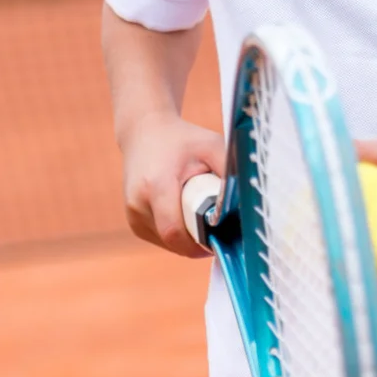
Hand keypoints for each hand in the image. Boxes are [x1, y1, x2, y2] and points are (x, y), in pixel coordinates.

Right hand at [122, 112, 225, 256]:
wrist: (145, 132)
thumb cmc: (183, 140)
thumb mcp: (211, 145)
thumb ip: (228, 171)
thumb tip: (244, 203)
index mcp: (156, 185)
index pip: (174, 230)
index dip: (197, 244)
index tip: (219, 242)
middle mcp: (138, 203)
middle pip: (172, 240)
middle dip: (197, 243)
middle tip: (219, 233)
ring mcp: (133, 214)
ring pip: (166, 242)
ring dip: (187, 239)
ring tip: (204, 219)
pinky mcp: (133, 220)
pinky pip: (159, 238)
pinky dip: (177, 234)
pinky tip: (190, 218)